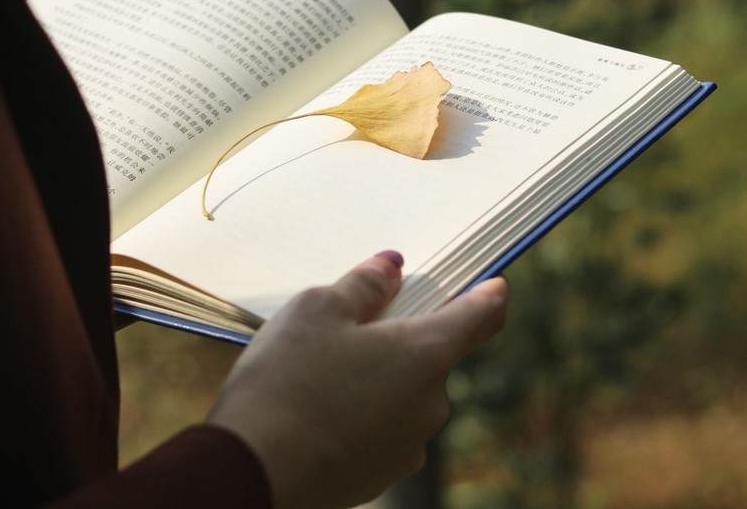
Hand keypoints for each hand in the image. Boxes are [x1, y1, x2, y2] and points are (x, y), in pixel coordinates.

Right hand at [206, 252, 507, 508]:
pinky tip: (314, 411)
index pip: (481, 316)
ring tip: (318, 374)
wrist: (253, 472)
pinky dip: (359, 415)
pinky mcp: (379, 476)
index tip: (492, 284)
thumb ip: (364, 285)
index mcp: (428, 354)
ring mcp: (408, 446)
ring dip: (377, 378)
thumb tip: (392, 269)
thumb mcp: (318, 309)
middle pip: (431, 355)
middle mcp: (431, 403)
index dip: (487, 294)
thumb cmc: (286, 381)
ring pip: (402, 395)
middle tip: (349, 326)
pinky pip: (380, 430)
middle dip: (399, 337)